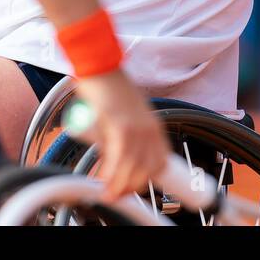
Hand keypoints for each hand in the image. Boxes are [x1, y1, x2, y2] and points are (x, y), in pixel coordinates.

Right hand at [73, 70, 167, 200]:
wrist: (99, 64)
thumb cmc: (108, 86)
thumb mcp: (126, 112)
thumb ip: (126, 131)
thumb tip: (114, 154)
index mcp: (154, 125)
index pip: (160, 161)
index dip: (146, 179)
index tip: (132, 188)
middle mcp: (149, 128)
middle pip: (148, 169)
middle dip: (132, 187)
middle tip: (117, 194)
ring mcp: (136, 127)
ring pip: (133, 168)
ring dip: (120, 186)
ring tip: (107, 192)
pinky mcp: (120, 125)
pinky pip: (119, 159)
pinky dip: (111, 174)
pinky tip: (104, 180)